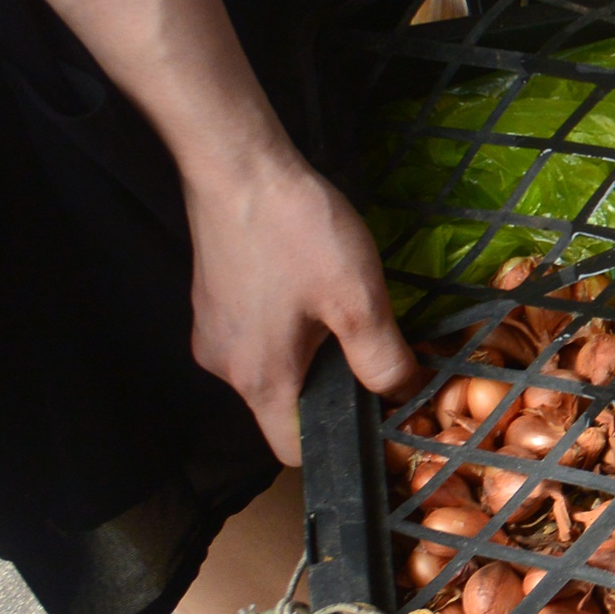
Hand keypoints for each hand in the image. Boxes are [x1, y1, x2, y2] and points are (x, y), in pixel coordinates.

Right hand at [183, 146, 421, 463]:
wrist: (237, 164)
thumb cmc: (298, 232)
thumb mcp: (358, 300)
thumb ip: (383, 359)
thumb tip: (401, 395)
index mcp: (259, 380)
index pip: (294, 449)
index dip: (340, 444)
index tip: (378, 420)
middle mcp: (225, 367)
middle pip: (285, 407)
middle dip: (334, 391)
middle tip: (377, 356)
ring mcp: (213, 332)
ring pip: (273, 367)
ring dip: (314, 354)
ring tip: (349, 316)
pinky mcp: (212, 301)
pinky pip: (258, 335)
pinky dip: (291, 328)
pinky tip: (315, 290)